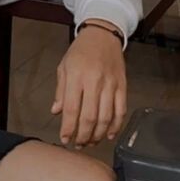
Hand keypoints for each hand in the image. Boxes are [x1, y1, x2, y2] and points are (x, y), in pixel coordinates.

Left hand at [50, 20, 126, 147]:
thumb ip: (61, 91)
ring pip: (106, 117)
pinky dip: (115, 126)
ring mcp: (110, 85)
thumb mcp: (64, 66)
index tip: (65, 139)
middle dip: (83, 135)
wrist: (102, 36)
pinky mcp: (122, 87)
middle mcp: (94, 81)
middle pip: (90, 117)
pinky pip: (120, 111)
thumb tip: (56, 111)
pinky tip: (108, 134)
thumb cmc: (80, 51)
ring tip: (90, 142)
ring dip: (98, 134)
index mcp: (76, 76)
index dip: (69, 127)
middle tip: (78, 144)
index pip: (72, 108)